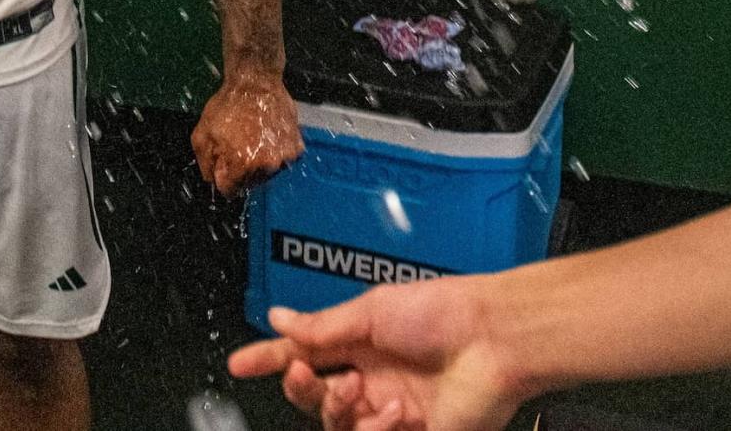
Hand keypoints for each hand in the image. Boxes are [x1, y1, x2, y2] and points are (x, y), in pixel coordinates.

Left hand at [192, 67, 300, 194]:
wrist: (256, 81)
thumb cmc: (228, 106)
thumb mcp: (202, 134)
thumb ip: (205, 165)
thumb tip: (214, 182)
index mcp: (242, 165)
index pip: (230, 192)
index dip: (224, 178)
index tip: (224, 165)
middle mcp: (266, 166)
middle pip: (250, 184)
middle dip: (242, 171)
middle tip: (238, 146)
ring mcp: (284, 158)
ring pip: (267, 174)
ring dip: (260, 163)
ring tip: (254, 138)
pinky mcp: (296, 148)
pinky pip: (283, 161)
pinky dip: (276, 153)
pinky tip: (267, 135)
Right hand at [228, 276, 525, 430]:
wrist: (491, 340)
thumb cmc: (442, 313)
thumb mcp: (370, 311)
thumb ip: (321, 326)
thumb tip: (278, 319)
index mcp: (361, 342)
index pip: (304, 353)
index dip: (269, 359)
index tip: (240, 363)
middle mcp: (373, 378)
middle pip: (315, 397)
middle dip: (301, 387)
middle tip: (304, 374)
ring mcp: (391, 411)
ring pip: (338, 426)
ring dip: (341, 410)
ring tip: (364, 391)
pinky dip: (378, 429)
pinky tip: (398, 412)